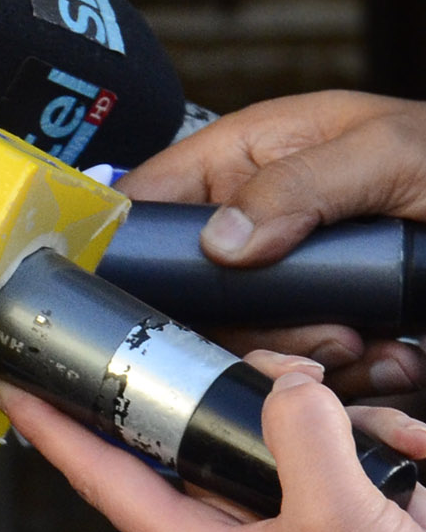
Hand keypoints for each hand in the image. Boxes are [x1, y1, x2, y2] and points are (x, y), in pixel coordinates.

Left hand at [0, 362, 425, 531]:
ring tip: (395, 448)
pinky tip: (416, 466)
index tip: (10, 385)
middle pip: (206, 447)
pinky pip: (343, 481)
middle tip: (288, 375)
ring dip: (343, 436)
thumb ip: (299, 437)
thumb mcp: (337, 517)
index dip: (53, 429)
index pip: (102, 478)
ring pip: (287, 455)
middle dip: (246, 401)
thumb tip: (288, 390)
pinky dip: (382, 465)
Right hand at [119, 92, 425, 393]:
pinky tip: (396, 360)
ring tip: (365, 348)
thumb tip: (219, 242)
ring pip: (250, 341)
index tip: (153, 295)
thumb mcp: (387, 154)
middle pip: (195, 294)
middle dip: (250, 330)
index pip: (152, 198)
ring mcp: (297, 278)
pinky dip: (352, 378)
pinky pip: (309, 367)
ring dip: (306, 360)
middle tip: (319, 340)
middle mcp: (261, 220)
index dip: (136, 245)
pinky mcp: (336, 321)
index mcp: (250, 157)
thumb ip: (297, 186)